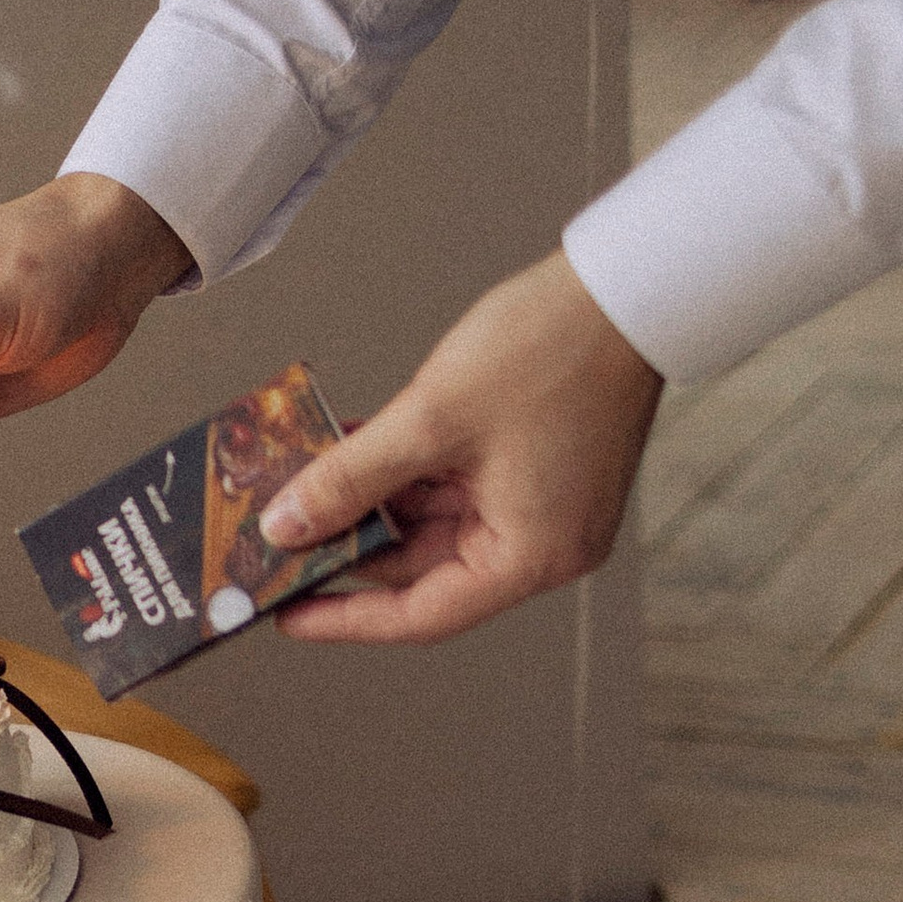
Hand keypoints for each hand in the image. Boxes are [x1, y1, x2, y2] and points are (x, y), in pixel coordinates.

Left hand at [259, 251, 663, 647]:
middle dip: (349, 543)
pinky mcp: (532, 465)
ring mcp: (539, 503)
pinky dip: (401, 469)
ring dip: (369, 499)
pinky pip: (450, 483)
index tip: (289, 613)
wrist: (622, 284)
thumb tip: (289, 526)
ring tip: (301, 481)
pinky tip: (347, 447)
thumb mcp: (429, 420)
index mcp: (534, 556)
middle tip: (280, 535)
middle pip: (423, 564)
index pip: (423, 613)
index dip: (346, 616)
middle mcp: (543, 542)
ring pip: (429, 519)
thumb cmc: (555, 347)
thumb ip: (350, 479)